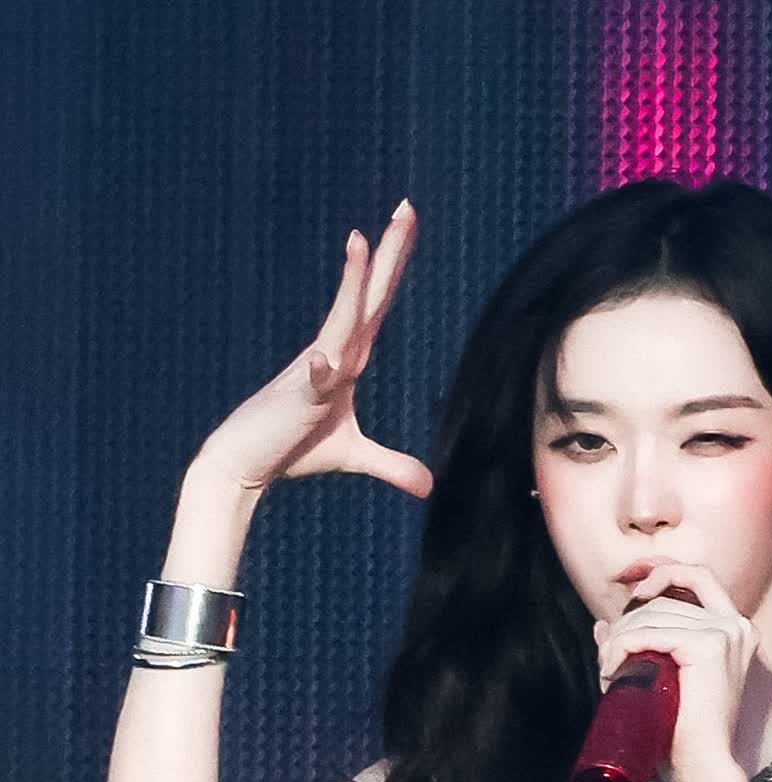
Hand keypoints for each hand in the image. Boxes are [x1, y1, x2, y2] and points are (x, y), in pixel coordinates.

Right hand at [195, 201, 432, 496]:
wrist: (245, 464)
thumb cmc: (292, 449)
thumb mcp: (353, 455)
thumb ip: (390, 464)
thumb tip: (428, 485)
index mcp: (348, 358)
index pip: (377, 303)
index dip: (394, 264)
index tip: (408, 221)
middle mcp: (334, 355)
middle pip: (369, 298)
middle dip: (388, 254)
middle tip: (407, 207)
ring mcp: (316, 373)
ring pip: (342, 324)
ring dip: (353, 286)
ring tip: (362, 242)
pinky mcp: (298, 399)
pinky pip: (314, 380)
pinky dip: (321, 367)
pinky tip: (326, 356)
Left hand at [593, 562, 756, 780]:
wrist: (702, 766)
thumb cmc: (683, 733)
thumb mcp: (660, 678)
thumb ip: (637, 646)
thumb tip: (602, 626)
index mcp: (735, 630)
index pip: (697, 577)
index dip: (660, 569)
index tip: (628, 578)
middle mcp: (737, 626)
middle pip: (666, 598)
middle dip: (627, 621)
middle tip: (607, 654)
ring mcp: (726, 633)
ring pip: (653, 616)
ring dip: (620, 640)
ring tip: (608, 671)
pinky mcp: (710, 646)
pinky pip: (651, 633)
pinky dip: (623, 648)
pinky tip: (613, 670)